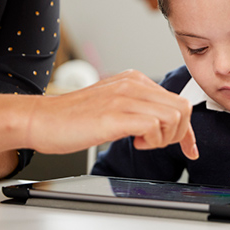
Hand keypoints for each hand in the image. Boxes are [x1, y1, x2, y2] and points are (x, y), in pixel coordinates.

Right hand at [27, 70, 197, 159]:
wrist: (40, 119)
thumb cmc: (72, 118)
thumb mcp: (113, 106)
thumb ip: (137, 109)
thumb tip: (162, 125)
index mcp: (134, 80)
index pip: (178, 102)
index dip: (188, 131)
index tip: (189, 149)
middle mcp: (133, 84)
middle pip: (183, 108)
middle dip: (178, 135)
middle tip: (155, 144)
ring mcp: (124, 97)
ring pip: (173, 116)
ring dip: (164, 138)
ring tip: (141, 142)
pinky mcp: (115, 115)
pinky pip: (154, 126)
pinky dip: (151, 140)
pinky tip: (133, 143)